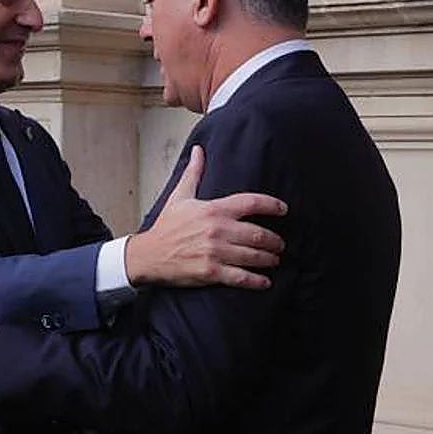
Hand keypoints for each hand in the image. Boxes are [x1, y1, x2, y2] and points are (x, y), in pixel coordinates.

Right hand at [125, 145, 286, 289]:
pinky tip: (265, 282)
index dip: (272, 205)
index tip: (283, 209)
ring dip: (269, 259)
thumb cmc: (166, 227)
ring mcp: (215, 252)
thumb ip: (194, 173)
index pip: (251, 203)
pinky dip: (257, 281)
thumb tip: (199, 151)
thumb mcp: (180, 196)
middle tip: (280, 244)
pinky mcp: (211, 272)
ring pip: (253, 256)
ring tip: (275, 259)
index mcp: (213, 209)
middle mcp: (218, 230)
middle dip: (274, 240)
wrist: (149, 255)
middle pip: (258, 234)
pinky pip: (241, 277)